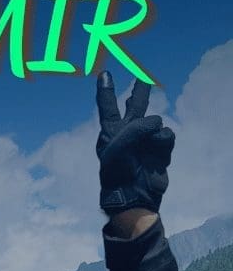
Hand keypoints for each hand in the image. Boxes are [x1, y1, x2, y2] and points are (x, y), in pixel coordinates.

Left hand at [96, 71, 173, 215]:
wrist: (133, 195)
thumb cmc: (118, 172)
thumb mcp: (118, 147)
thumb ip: (136, 128)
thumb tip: (157, 124)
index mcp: (110, 132)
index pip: (107, 107)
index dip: (105, 91)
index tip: (103, 74)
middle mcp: (128, 133)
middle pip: (135, 107)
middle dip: (140, 93)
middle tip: (143, 77)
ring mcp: (145, 140)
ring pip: (156, 122)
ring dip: (153, 134)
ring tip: (146, 149)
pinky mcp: (159, 149)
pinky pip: (166, 135)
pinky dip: (163, 143)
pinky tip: (157, 154)